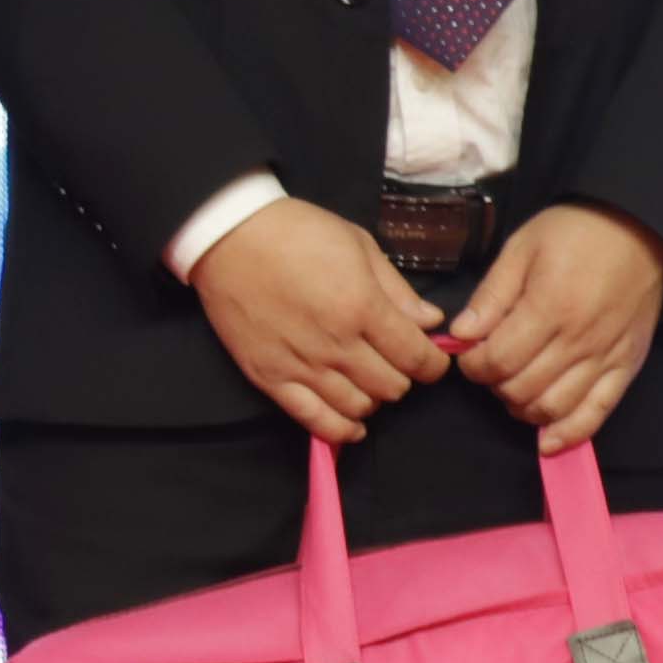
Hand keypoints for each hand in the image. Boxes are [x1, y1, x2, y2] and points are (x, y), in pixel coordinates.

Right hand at [189, 200, 448, 448]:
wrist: (228, 237)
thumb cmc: (297, 232)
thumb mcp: (358, 245)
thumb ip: (398, 289)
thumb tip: (431, 322)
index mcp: (362, 306)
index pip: (417, 357)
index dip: (434, 363)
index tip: (431, 357)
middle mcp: (336, 344)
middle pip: (393, 387)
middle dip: (404, 376)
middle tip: (394, 360)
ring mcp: (302, 366)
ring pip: (359, 407)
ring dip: (374, 398)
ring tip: (368, 380)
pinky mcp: (271, 378)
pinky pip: (315, 421)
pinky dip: (341, 430)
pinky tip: (353, 424)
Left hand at [445, 204, 662, 458]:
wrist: (640, 227)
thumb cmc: (573, 232)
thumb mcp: (521, 249)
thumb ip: (490, 296)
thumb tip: (460, 336)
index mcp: (549, 307)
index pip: (499, 360)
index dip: (474, 366)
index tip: (469, 354)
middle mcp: (579, 341)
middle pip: (523, 389)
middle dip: (494, 386)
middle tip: (491, 367)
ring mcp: (606, 358)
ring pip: (554, 408)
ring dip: (523, 408)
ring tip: (514, 389)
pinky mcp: (628, 367)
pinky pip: (598, 413)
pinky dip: (570, 434)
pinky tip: (547, 440)